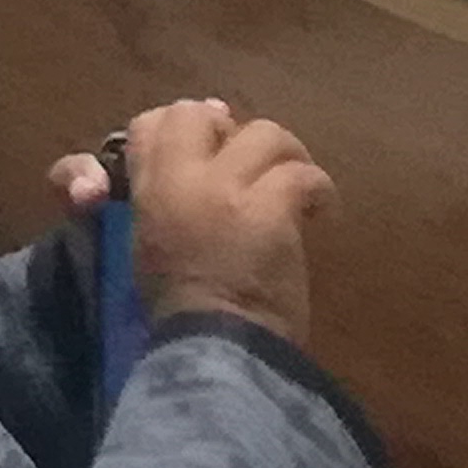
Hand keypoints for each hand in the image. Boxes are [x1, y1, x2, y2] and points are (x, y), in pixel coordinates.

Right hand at [103, 97, 331, 345]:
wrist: (216, 352)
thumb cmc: (182, 317)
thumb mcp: (149, 254)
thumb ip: (161, 204)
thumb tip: (195, 163)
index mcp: (144, 196)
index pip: (144, 127)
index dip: (171, 131)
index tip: (199, 153)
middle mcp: (178, 181)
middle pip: (193, 114)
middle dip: (223, 130)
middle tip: (245, 164)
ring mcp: (224, 190)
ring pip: (260, 133)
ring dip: (282, 154)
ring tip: (292, 185)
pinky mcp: (269, 209)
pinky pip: (301, 175)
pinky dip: (319, 191)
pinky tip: (323, 213)